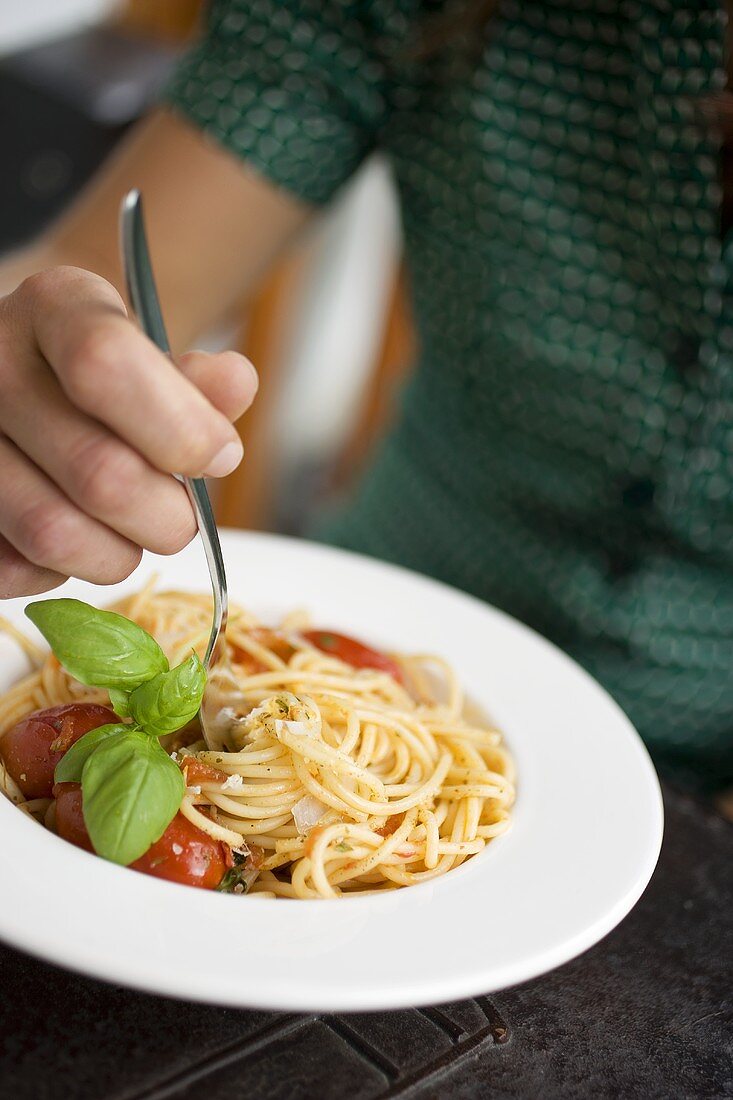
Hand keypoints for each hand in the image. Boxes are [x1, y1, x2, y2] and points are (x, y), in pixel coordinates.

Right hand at [0, 266, 256, 597]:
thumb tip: (235, 385)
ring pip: (53, 532)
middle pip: (98, 472)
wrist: (33, 382)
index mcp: (53, 306)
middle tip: (183, 513)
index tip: (221, 457)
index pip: (105, 364)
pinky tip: (82, 533)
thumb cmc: (108, 379)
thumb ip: (199, 383)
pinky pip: (18, 569)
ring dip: (120, 552)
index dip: (181, 429)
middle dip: (170, 515)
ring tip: (135, 530)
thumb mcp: (156, 359)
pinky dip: (65, 571)